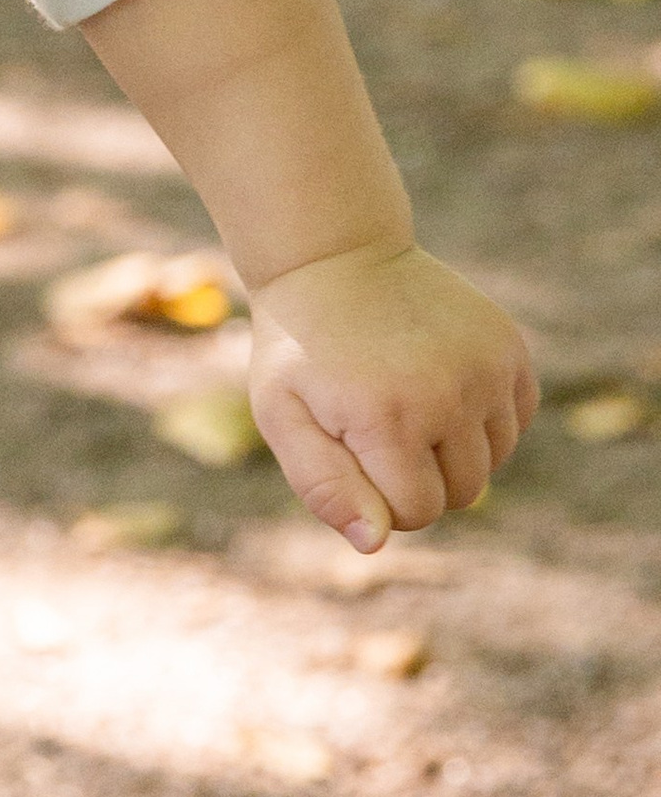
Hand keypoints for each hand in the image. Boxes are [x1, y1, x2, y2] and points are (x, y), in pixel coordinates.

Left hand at [247, 241, 536, 551]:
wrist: (334, 254)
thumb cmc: (300, 347)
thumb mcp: (282, 414)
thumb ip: (323, 487)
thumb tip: (376, 542)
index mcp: (387, 417)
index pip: (415, 513)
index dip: (380, 493)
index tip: (351, 446)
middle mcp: (448, 392)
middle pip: (460, 493)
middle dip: (418, 473)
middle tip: (376, 418)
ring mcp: (485, 365)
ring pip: (492, 461)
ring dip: (454, 446)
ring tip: (406, 395)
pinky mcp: (509, 346)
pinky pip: (515, 421)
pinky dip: (484, 417)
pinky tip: (441, 379)